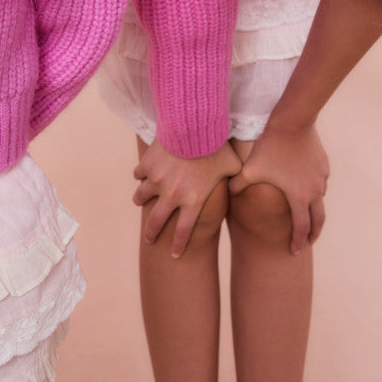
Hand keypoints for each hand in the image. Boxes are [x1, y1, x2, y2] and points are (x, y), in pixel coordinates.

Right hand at [133, 137, 241, 256]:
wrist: (194, 126)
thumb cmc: (217, 146)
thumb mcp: (233, 166)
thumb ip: (236, 180)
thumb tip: (241, 186)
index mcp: (193, 201)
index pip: (183, 231)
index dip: (178, 246)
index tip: (174, 254)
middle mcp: (172, 195)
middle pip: (156, 222)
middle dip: (152, 233)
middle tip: (150, 239)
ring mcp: (157, 180)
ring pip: (142, 197)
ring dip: (140, 200)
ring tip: (139, 201)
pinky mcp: (148, 164)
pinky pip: (139, 174)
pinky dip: (140, 175)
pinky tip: (141, 174)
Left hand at [229, 122, 329, 253]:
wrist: (292, 122)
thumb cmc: (270, 147)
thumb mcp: (250, 169)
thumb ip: (237, 185)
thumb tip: (227, 193)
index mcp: (298, 197)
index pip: (300, 227)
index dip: (297, 241)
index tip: (293, 251)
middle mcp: (315, 191)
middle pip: (319, 220)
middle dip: (313, 233)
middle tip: (308, 241)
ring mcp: (322, 177)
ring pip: (321, 198)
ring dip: (314, 208)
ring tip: (306, 212)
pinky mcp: (324, 164)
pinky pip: (321, 180)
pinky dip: (316, 188)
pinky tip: (307, 184)